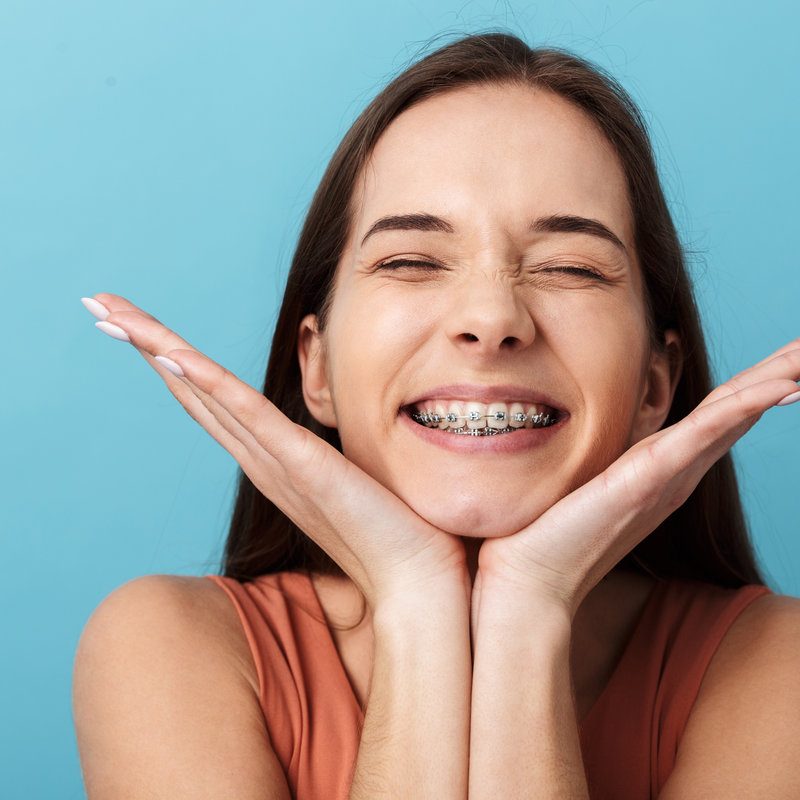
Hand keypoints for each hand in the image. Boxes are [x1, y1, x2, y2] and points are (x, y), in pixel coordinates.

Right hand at [85, 293, 470, 612]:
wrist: (415, 581)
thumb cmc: (390, 531)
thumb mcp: (347, 475)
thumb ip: (323, 455)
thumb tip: (328, 436)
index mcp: (269, 458)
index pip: (209, 398)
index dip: (170, 359)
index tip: (135, 323)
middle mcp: (260, 458)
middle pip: (191, 389)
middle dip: (144, 344)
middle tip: (98, 303)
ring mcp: (277, 462)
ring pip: (206, 394)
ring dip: (158, 350)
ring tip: (112, 312)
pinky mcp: (305, 466)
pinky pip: (250, 417)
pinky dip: (209, 385)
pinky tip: (174, 355)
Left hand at [474, 338, 799, 617]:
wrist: (533, 580)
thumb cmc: (552, 533)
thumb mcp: (587, 480)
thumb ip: (606, 458)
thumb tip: (593, 433)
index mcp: (664, 468)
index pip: (719, 414)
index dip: (755, 384)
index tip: (788, 358)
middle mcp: (676, 472)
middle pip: (738, 409)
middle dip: (780, 374)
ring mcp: (667, 476)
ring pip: (732, 415)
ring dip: (776, 380)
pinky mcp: (647, 479)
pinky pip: (702, 435)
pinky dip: (743, 408)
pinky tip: (779, 388)